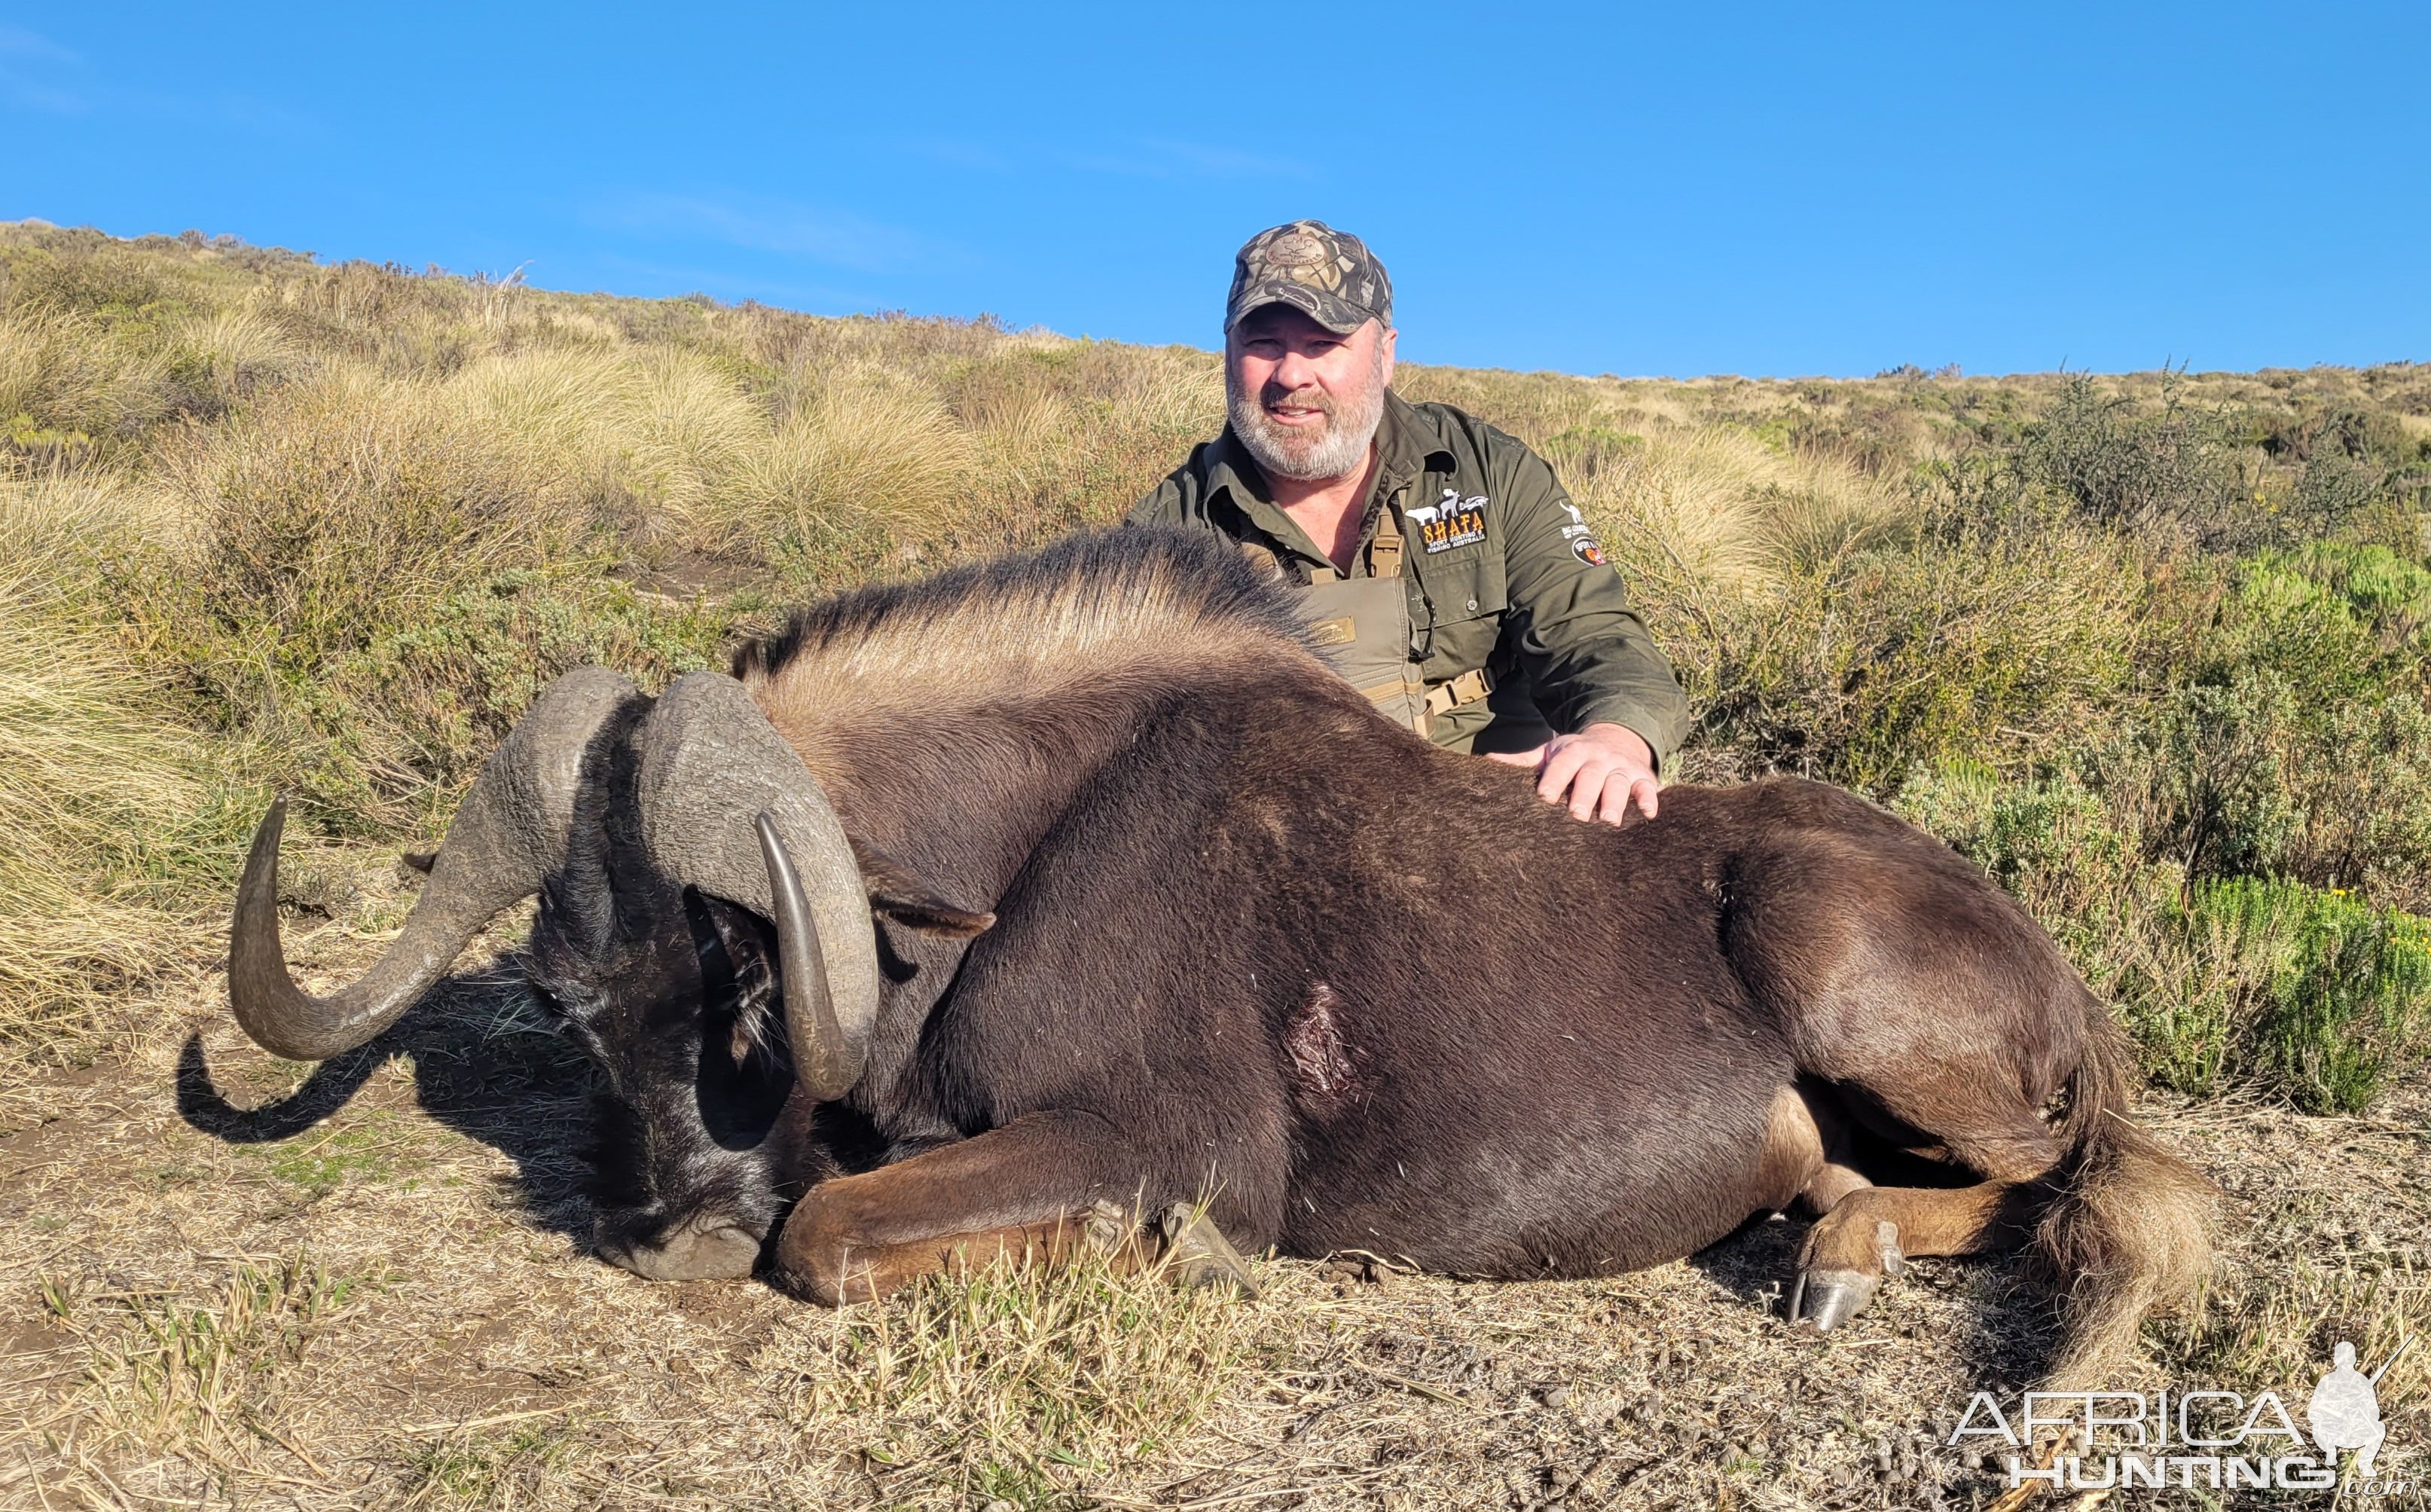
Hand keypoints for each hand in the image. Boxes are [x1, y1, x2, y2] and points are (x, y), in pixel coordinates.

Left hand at [1485, 722, 1659, 824]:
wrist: (1614, 740)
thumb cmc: (1574, 757)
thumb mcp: (1549, 753)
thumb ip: (1523, 761)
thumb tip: (1487, 760)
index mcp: (1573, 751)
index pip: (1562, 765)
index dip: (1554, 779)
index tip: (1545, 797)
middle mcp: (1598, 758)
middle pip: (1591, 775)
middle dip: (1584, 793)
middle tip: (1576, 815)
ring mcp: (1621, 768)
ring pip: (1619, 783)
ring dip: (1615, 801)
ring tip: (1609, 821)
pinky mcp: (1642, 778)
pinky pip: (1647, 788)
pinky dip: (1649, 799)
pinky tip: (1648, 813)